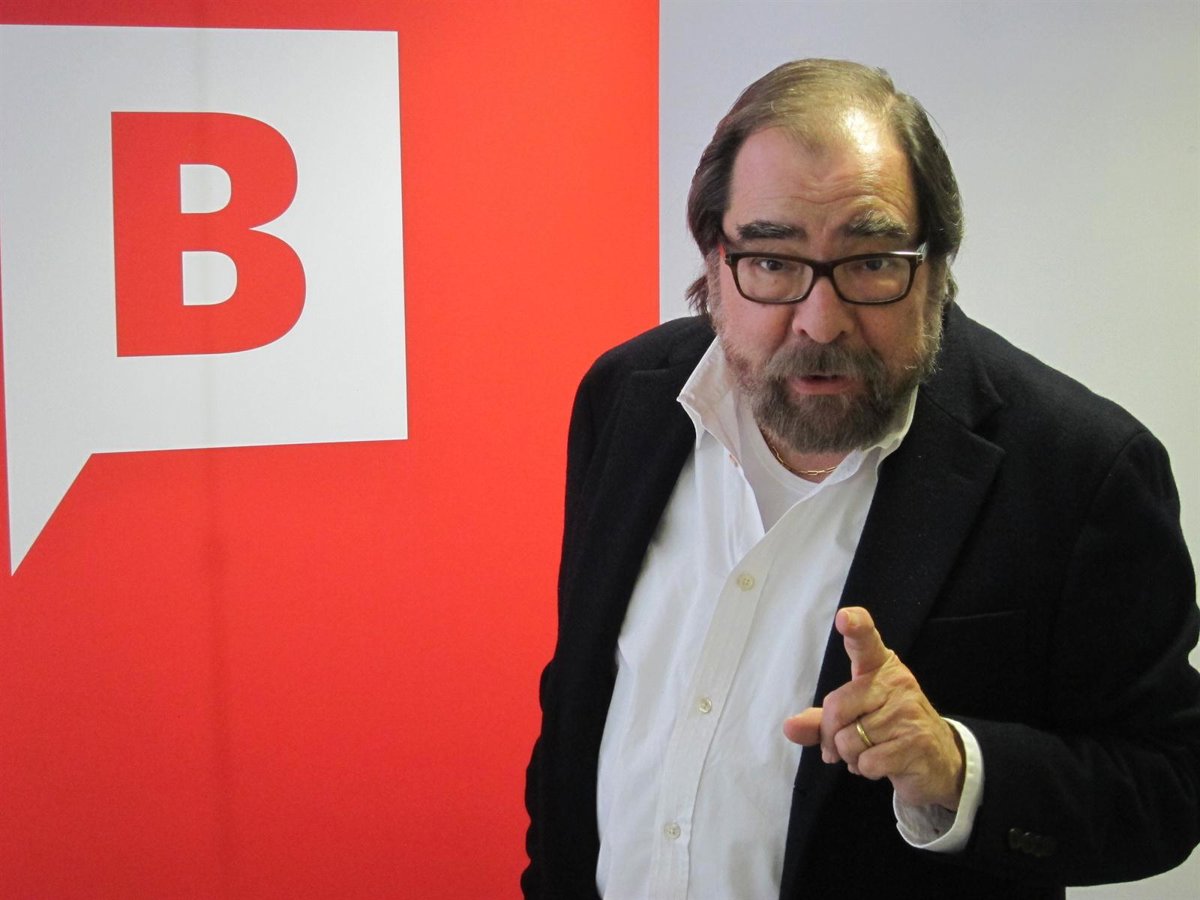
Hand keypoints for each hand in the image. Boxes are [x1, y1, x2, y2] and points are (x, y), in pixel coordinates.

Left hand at [782, 607, 964, 809]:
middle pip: (836, 707)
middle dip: (830, 735)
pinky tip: (883, 764)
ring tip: (871, 751)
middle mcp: (896, 683)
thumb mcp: (854, 717)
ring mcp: (908, 712)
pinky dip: (865, 770)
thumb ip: (819, 720)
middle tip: (842, 745)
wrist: (940, 760)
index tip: (845, 618)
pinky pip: (867, 762)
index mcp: (880, 668)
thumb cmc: (888, 729)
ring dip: (850, 756)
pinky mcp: (916, 744)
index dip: (856, 627)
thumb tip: (789, 727)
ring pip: (848, 741)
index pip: (866, 641)